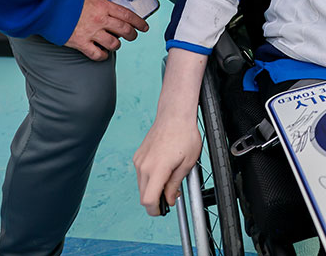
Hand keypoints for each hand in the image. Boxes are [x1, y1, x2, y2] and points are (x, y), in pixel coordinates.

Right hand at [64, 0, 148, 60]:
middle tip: (132, 36)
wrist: (48, 6)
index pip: (128, 15)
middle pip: (125, 31)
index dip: (139, 22)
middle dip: (132, 35)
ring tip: (115, 43)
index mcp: (104, 6)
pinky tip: (103, 53)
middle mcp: (101, 20)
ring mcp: (91, 32)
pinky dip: (102, 55)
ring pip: (114, 44)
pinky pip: (97, 54)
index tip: (144, 27)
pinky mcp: (80, 43)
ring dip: (117, 45)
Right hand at [134, 48, 207, 215]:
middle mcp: (144, 166)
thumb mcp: (187, 163)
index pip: (148, 200)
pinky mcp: (138, 156)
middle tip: (171, 196)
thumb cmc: (184, 135)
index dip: (155, 210)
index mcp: (158, 169)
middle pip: (143, 195)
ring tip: (170, 179)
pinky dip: (150, 178)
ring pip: (141, 185)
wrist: (174, 115)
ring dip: (152, 188)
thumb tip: (169, 199)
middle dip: (155, 200)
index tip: (162, 210)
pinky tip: (163, 170)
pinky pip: (141, 174)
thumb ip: (176, 184)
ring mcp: (139, 160)